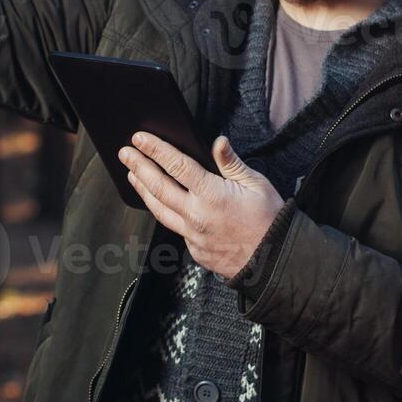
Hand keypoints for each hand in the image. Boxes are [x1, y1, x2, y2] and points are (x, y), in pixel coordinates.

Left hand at [118, 133, 285, 280]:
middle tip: (124, 153)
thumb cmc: (271, 221)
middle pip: (159, 187)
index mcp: (212, 195)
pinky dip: (163, 213)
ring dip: (143, 190)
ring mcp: (193, 235)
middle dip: (139, 166)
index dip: (155, 150)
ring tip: (132, 175)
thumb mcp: (257, 184)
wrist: (276, 263)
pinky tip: (158, 203)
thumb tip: (218, 142)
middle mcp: (197, 215)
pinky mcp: (195, 250)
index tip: (140, 139)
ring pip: (159, 210)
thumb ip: (231, 164)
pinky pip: (175, 228)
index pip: (176, 165)